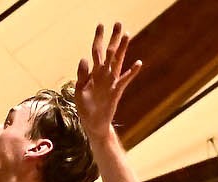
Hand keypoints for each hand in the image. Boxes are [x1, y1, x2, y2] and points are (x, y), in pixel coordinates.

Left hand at [73, 23, 141, 142]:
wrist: (93, 122)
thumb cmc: (85, 106)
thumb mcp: (79, 90)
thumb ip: (81, 74)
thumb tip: (84, 58)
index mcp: (93, 72)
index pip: (97, 51)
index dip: (98, 38)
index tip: (101, 25)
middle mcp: (104, 74)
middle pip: (110, 52)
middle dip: (113, 38)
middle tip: (118, 23)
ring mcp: (111, 81)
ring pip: (118, 61)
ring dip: (123, 48)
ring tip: (127, 34)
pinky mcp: (117, 91)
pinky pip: (125, 80)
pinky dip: (131, 72)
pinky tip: (138, 63)